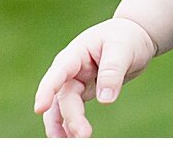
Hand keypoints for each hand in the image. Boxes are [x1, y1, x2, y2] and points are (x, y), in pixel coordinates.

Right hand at [33, 15, 156, 137]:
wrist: (133, 36)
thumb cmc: (125, 37)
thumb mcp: (122, 49)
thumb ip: (112, 72)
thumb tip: (105, 100)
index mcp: (77, 53)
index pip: (59, 71)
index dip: (47, 89)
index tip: (39, 108)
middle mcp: (70, 69)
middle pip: (64, 97)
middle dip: (70, 118)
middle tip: (83, 136)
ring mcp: (74, 81)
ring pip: (61, 108)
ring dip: (64, 126)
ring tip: (72, 143)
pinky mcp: (81, 92)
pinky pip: (71, 112)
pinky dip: (70, 126)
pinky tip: (73, 139)